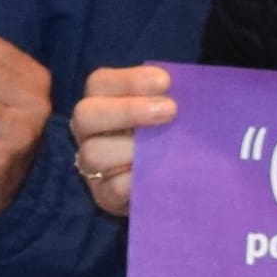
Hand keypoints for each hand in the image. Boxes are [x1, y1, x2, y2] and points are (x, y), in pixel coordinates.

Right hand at [68, 62, 180, 220]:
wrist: (172, 179)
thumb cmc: (168, 132)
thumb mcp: (168, 108)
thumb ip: (171, 96)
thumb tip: (191, 89)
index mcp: (102, 101)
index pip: (100, 83)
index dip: (129, 80)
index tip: (165, 82)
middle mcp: (89, 131)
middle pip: (85, 115)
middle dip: (127, 110)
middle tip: (170, 111)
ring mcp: (91, 165)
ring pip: (93, 153)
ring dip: (129, 148)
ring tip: (163, 148)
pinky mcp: (104, 195)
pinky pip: (111, 188)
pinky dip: (133, 181)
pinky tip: (156, 176)